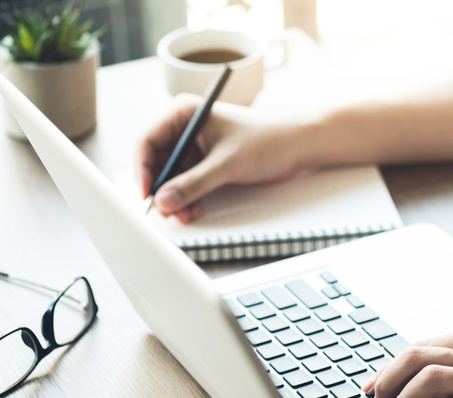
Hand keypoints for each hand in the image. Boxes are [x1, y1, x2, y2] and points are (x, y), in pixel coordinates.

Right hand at [137, 94, 308, 222]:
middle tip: (166, 211)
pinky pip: (186, 184)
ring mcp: (194, 147)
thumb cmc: (267, 141)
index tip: (148, 194)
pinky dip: (186, 198)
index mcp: (183, 113)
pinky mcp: (205, 163)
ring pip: (170, 177)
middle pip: (155, 162)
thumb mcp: (227, 163)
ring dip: (174, 198)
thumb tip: (164, 200)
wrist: (296, 147)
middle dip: (160, 189)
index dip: (142, 169)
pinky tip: (193, 210)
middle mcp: (184, 129)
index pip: (147, 141)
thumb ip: (195, 183)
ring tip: (184, 214)